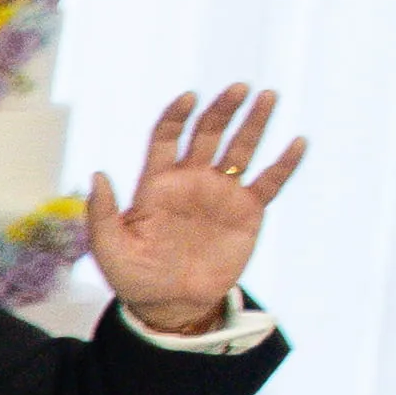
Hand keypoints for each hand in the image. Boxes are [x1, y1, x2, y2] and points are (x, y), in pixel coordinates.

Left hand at [85, 85, 303, 325]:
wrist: (170, 305)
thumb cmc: (134, 277)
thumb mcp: (109, 249)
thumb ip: (102, 214)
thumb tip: (97, 176)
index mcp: (157, 183)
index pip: (167, 136)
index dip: (177, 115)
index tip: (189, 97)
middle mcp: (191, 180)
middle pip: (208, 133)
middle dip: (222, 109)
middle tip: (240, 88)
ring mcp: (221, 194)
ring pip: (240, 149)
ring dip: (255, 123)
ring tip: (268, 96)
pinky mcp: (246, 212)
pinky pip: (269, 183)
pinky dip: (284, 164)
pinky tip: (298, 142)